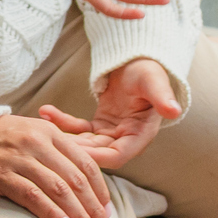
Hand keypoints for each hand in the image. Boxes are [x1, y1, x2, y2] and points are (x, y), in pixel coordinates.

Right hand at [0, 113, 116, 217]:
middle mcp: (38, 143)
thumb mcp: (32, 131)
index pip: (86, 163)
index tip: (106, 211)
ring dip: (79, 216)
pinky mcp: (1, 176)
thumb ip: (58, 148)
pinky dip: (53, 214)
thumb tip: (85, 175)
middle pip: (76, 180)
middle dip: (93, 209)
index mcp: (50, 132)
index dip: (100, 190)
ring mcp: (20, 159)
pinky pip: (33, 197)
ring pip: (59, 190)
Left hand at [38, 58, 181, 169]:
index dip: (96, 157)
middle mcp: (127, 138)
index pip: (117, 156)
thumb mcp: (154, 81)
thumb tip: (174, 110)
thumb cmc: (148, 70)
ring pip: (85, 145)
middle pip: (97, 154)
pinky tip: (46, 111)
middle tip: (50, 143)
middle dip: (74, 151)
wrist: (138, 60)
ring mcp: (112, 133)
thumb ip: (162, 97)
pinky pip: (79, 129)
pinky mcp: (100, 125)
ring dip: (66, 139)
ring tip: (44, 128)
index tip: (74, 152)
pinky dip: (63, 122)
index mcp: (141, 134)